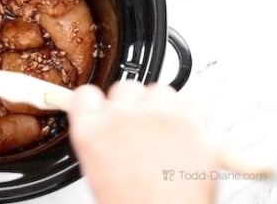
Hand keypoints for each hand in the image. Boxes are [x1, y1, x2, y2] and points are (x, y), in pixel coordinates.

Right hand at [68, 82, 216, 203]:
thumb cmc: (134, 203)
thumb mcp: (97, 169)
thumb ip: (98, 135)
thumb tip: (104, 121)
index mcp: (92, 128)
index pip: (87, 94)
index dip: (97, 103)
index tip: (103, 108)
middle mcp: (123, 115)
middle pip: (125, 88)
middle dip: (132, 106)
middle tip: (139, 131)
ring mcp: (158, 114)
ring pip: (158, 91)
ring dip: (161, 108)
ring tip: (164, 137)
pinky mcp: (191, 119)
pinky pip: (190, 103)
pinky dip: (189, 117)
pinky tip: (184, 139)